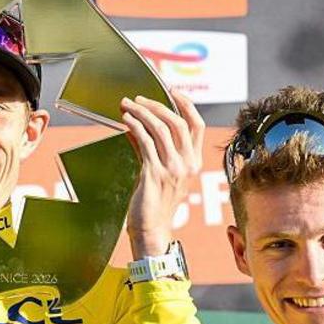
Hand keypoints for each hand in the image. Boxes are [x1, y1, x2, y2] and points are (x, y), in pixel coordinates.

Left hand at [120, 90, 204, 258]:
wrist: (151, 232)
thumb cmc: (153, 205)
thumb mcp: (158, 173)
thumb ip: (150, 149)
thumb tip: (136, 126)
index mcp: (193, 164)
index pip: (196, 126)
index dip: (186, 104)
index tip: (173, 90)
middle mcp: (187, 165)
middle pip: (178, 123)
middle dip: (157, 105)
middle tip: (138, 99)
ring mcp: (173, 170)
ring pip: (161, 129)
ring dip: (142, 113)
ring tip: (127, 106)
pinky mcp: (155, 174)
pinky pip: (146, 143)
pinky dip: (136, 127)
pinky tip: (126, 121)